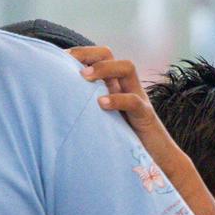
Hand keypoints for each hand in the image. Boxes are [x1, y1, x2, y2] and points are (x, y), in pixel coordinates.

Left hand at [69, 46, 187, 185]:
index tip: (57, 58)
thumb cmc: (126, 143)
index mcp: (114, 86)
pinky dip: (117, 100)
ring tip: (84, 77)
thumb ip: (87, 110)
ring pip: (126, 67)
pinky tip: (101, 104)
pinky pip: (134, 101)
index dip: (79, 53)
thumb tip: (56, 108)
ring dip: (103, 68)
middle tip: (69, 61)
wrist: (158, 161)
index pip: (98, 57)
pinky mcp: (146, 116)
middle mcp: (126, 87)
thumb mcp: (103, 121)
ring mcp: (139, 98)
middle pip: (109, 54)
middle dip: (88, 53)